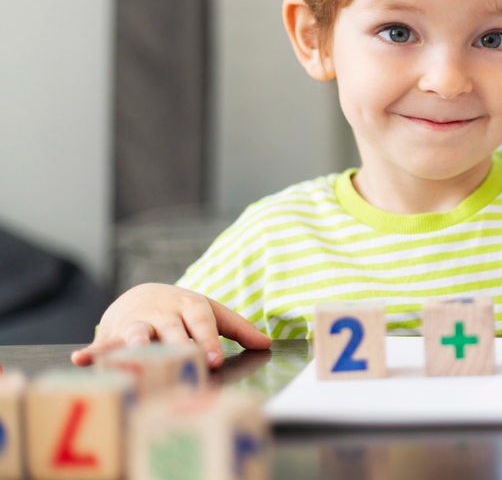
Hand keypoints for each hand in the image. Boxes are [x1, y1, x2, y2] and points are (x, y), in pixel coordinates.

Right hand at [70, 284, 271, 368]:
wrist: (143, 295)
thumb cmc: (184, 311)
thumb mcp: (212, 313)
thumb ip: (239, 329)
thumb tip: (267, 344)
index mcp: (191, 307)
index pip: (202, 323)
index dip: (208, 340)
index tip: (215, 359)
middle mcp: (164, 314)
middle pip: (171, 329)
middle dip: (177, 344)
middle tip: (182, 359)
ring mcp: (139, 322)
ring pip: (138, 332)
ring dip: (136, 341)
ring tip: (135, 350)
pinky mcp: (116, 333)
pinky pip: (104, 343)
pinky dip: (93, 350)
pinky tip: (82, 359)